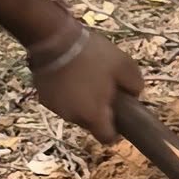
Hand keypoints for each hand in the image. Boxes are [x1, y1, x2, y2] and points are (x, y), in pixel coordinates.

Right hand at [27, 25, 143, 143]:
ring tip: (84, 77)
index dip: (114, 131)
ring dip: (80, 101)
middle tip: (102, 89)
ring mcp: (55, 107)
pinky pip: (59, 100)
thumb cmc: (92, 55)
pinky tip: (69, 74)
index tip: (118, 118)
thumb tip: (135, 94)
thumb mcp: (124, 64)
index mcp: (93, 115)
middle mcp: (73, 117)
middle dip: (96, 111)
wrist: (55, 40)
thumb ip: (135, 84)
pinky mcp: (42, 96)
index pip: (106, 138)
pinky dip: (65, 93)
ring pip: (73, 111)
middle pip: (89, 122)